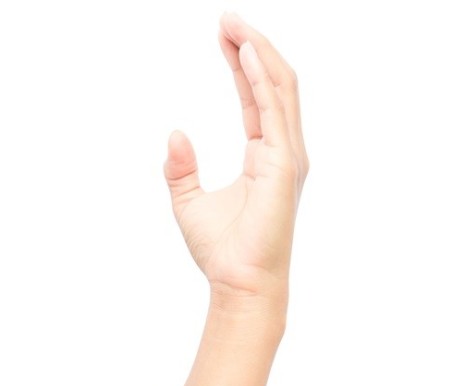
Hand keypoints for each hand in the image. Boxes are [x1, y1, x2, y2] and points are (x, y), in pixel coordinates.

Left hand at [164, 13, 308, 300]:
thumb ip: (181, 169)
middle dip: (252, 47)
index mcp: (265, 158)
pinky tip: (245, 54)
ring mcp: (288, 158)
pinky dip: (260, 79)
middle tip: (227, 18)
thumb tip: (174, 134)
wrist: (238, 283)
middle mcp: (282, 153)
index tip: (223, 36)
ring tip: (233, 24)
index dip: (241, 64)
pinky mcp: (284, 166)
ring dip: (258, 53)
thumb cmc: (221, 253)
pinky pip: (273, 111)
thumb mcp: (189, 202)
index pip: (256, 99)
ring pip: (280, 89)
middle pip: (273, 85)